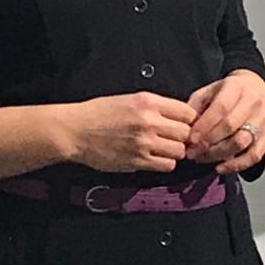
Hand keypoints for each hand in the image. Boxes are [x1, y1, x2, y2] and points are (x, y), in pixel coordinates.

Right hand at [67, 91, 197, 172]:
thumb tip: (178, 117)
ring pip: (179, 152)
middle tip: (174, 138)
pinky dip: (164, 163)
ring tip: (162, 148)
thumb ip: (155, 106)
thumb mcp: (129, 99)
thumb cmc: (99, 113)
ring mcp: (144, 143)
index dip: (188, 119)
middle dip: (183, 137)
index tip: (184, 124)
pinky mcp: (138, 161)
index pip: (187, 112)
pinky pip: (166, 166)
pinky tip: (154, 157)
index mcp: (147, 102)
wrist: (76, 130)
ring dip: (174, 151)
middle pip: (187, 133)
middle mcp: (149, 121)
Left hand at [186, 71, 264, 174]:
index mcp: (236, 87)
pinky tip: (220, 167)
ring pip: (242, 142)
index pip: (221, 108)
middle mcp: (253, 103)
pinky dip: (237, 165)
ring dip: (219, 155)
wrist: (255, 89)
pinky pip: (254, 155)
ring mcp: (263, 120)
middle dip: (209, 142)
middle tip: (193, 152)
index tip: (191, 139)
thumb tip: (185, 127)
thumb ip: (195, 106)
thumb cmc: (228, 92)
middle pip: (231, 127)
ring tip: (202, 158)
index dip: (205, 126)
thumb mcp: (209, 91)